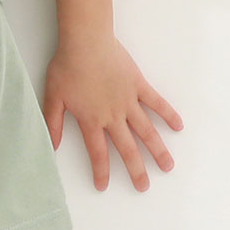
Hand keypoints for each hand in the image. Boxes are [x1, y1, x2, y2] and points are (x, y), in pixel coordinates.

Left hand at [42, 35, 182, 190]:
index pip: (98, 152)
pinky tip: (178, 126)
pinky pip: (156, 102)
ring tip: (168, 166)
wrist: (85, 42)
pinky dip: (168, 114)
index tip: (103, 186)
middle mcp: (113, 116)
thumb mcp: (53, 96)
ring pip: (146, 131)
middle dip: (136, 170)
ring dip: (158, 150)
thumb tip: (51, 147)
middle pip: (127, 148)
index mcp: (92, 120)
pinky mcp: (138, 85)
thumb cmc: (67, 67)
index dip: (101, 171)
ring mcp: (128, 101)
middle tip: (144, 187)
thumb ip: (52, 124)